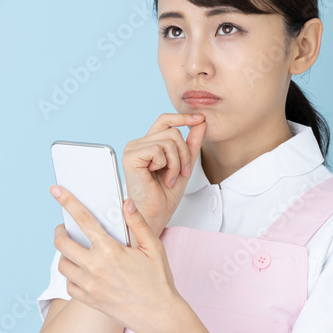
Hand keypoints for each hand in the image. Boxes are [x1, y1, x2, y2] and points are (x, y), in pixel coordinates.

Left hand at [50, 184, 179, 332]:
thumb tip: (125, 203)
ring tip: (76, 251)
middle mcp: (95, 267)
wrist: (159, 316)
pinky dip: (72, 276)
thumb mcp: (153, 247)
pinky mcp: (88, 300)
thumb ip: (137, 223)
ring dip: (65, 255)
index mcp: (110, 250)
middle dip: (60, 232)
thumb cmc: (158, 282)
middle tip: (65, 229)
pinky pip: (68, 284)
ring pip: (62, 264)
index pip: (83, 219)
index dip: (68, 201)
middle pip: (62, 243)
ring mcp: (89, 286)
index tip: (56, 191)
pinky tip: (82, 272)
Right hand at [122, 113, 206, 236]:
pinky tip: (162, 177)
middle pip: (172, 131)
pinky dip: (168, 165)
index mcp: (147, 144)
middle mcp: (138, 144)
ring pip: (169, 140)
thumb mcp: (184, 164)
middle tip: (183, 172)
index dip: (183, 117)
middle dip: (185, 153)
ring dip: (177, 162)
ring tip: (171, 177)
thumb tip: (201, 122)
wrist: (155, 214)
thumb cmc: (164, 195)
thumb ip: (191, 143)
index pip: (165, 120)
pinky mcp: (131, 157)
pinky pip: (159, 150)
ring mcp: (132, 149)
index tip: (200, 119)